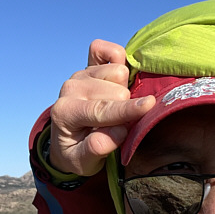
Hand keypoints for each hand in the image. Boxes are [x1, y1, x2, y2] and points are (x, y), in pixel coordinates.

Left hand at [49, 39, 154, 176]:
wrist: (66, 141)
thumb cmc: (77, 154)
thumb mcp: (83, 163)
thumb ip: (97, 149)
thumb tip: (119, 130)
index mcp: (65, 113)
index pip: (101, 110)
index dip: (126, 110)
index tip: (149, 106)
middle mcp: (71, 88)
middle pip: (116, 90)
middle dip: (125, 108)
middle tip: (118, 123)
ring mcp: (80, 74)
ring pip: (118, 72)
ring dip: (124, 90)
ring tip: (115, 106)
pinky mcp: (89, 65)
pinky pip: (109, 50)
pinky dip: (118, 58)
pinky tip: (118, 79)